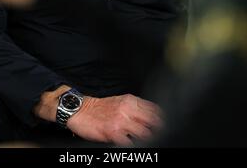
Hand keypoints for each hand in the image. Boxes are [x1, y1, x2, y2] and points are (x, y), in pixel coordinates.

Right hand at [34, 86, 162, 145]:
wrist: (81, 110)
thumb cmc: (101, 107)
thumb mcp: (120, 101)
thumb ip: (135, 107)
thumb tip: (152, 115)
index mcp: (131, 101)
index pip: (154, 109)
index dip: (162, 119)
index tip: (165, 125)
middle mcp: (128, 110)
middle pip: (152, 121)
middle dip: (158, 130)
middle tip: (160, 135)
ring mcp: (121, 121)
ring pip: (144, 133)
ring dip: (148, 139)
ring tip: (148, 142)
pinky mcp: (113, 133)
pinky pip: (130, 143)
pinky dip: (134, 145)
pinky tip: (133, 145)